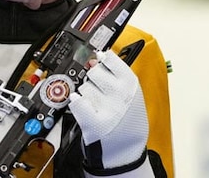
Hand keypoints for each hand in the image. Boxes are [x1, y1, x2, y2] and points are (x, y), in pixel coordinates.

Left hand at [68, 49, 148, 171]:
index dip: (102, 59)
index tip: (99, 60)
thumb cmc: (128, 121)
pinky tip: (81, 105)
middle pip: (94, 71)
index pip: (110, 59)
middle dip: (93, 78)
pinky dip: (75, 102)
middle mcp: (120, 94)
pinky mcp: (94, 123)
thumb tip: (97, 57)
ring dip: (85, 94)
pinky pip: (77, 102)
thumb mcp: (132, 94)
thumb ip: (117, 75)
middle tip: (99, 89)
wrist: (127, 150)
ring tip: (95, 104)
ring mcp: (107, 108)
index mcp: (131, 84)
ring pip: (84, 87)